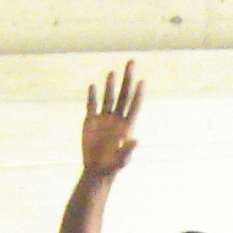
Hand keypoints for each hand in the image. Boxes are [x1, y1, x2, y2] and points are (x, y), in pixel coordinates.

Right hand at [79, 63, 141, 177]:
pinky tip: (93, 86)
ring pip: (108, 98)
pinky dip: (92, 96)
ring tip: (112, 72)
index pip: (134, 106)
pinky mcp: (90, 121)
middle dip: (127, 79)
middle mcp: (116, 119)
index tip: (142, 81)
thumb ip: (129, 150)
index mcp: (127, 126)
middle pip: (123, 95)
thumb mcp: (122, 161)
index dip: (138, 94)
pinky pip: (91, 105)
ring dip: (110, 85)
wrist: (96, 170)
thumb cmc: (112, 167)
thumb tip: (136, 140)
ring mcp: (103, 118)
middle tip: (131, 63)